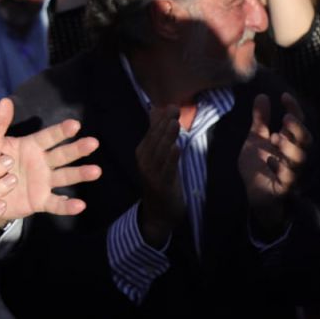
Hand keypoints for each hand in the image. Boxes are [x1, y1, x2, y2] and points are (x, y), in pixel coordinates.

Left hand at [0, 99, 100, 225]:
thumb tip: (5, 100)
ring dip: (80, 174)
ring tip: (96, 171)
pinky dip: (68, 206)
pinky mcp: (40, 201)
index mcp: (32, 146)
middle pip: (62, 155)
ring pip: (65, 177)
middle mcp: (42, 163)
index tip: (75, 124)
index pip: (49, 137)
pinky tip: (81, 205)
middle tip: (93, 143)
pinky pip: (56, 204)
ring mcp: (43, 182)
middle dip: (77, 149)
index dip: (61, 131)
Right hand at [136, 106, 184, 246]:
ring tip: (175, 123)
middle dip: (165, 124)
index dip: (161, 119)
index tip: (172, 106)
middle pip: (155, 140)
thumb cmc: (161, 180)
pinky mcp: (161, 185)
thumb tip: (155, 109)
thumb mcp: (158, 156)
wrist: (159, 213)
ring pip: (160, 152)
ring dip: (167, 137)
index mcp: (142, 152)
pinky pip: (167, 170)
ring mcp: (151, 174)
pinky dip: (171, 158)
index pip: (151, 132)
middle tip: (174, 110)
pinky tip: (176, 147)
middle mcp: (144, 161)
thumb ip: (156, 134)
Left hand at [238, 93, 310, 236]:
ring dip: (290, 147)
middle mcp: (293, 156)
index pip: (297, 123)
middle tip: (285, 119)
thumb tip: (262, 95)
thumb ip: (260, 120)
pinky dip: (281, 168)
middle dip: (298, 128)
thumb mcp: (256, 139)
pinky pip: (288, 178)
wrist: (253, 192)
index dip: (294, 109)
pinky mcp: (284, 187)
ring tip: (275, 138)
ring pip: (300, 159)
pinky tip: (270, 159)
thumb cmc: (259, 165)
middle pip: (306, 141)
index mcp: (288, 142)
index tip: (284, 96)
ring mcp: (291, 171)